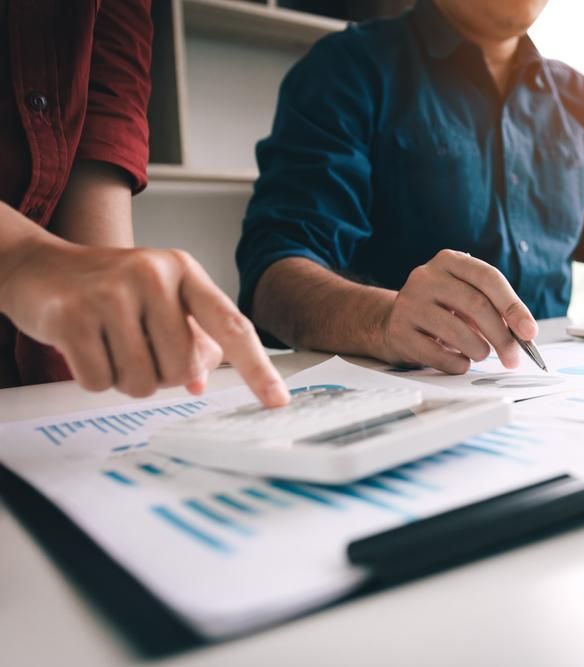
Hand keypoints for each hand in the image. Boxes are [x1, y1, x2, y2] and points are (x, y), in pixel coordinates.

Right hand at [0, 237, 289, 405]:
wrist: (39, 266)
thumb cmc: (110, 289)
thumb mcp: (161, 300)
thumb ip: (192, 338)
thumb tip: (203, 381)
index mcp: (185, 271)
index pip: (233, 326)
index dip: (258, 369)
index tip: (279, 400)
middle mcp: (153, 275)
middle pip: (182, 369)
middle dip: (160, 375)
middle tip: (136, 346)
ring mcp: (111, 293)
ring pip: (142, 382)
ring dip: (126, 378)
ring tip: (110, 344)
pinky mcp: (73, 315)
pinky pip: (100, 381)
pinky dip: (94, 377)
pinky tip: (85, 347)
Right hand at [376, 249, 536, 373]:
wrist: (392, 322)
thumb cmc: (440, 310)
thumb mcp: (465, 297)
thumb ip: (494, 309)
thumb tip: (524, 335)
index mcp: (449, 261)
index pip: (488, 278)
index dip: (513, 306)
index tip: (530, 332)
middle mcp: (426, 277)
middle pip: (476, 305)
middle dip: (502, 337)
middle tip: (514, 357)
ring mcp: (409, 303)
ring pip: (457, 332)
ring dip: (479, 350)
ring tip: (482, 354)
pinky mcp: (399, 331)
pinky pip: (437, 354)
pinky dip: (457, 364)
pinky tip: (460, 362)